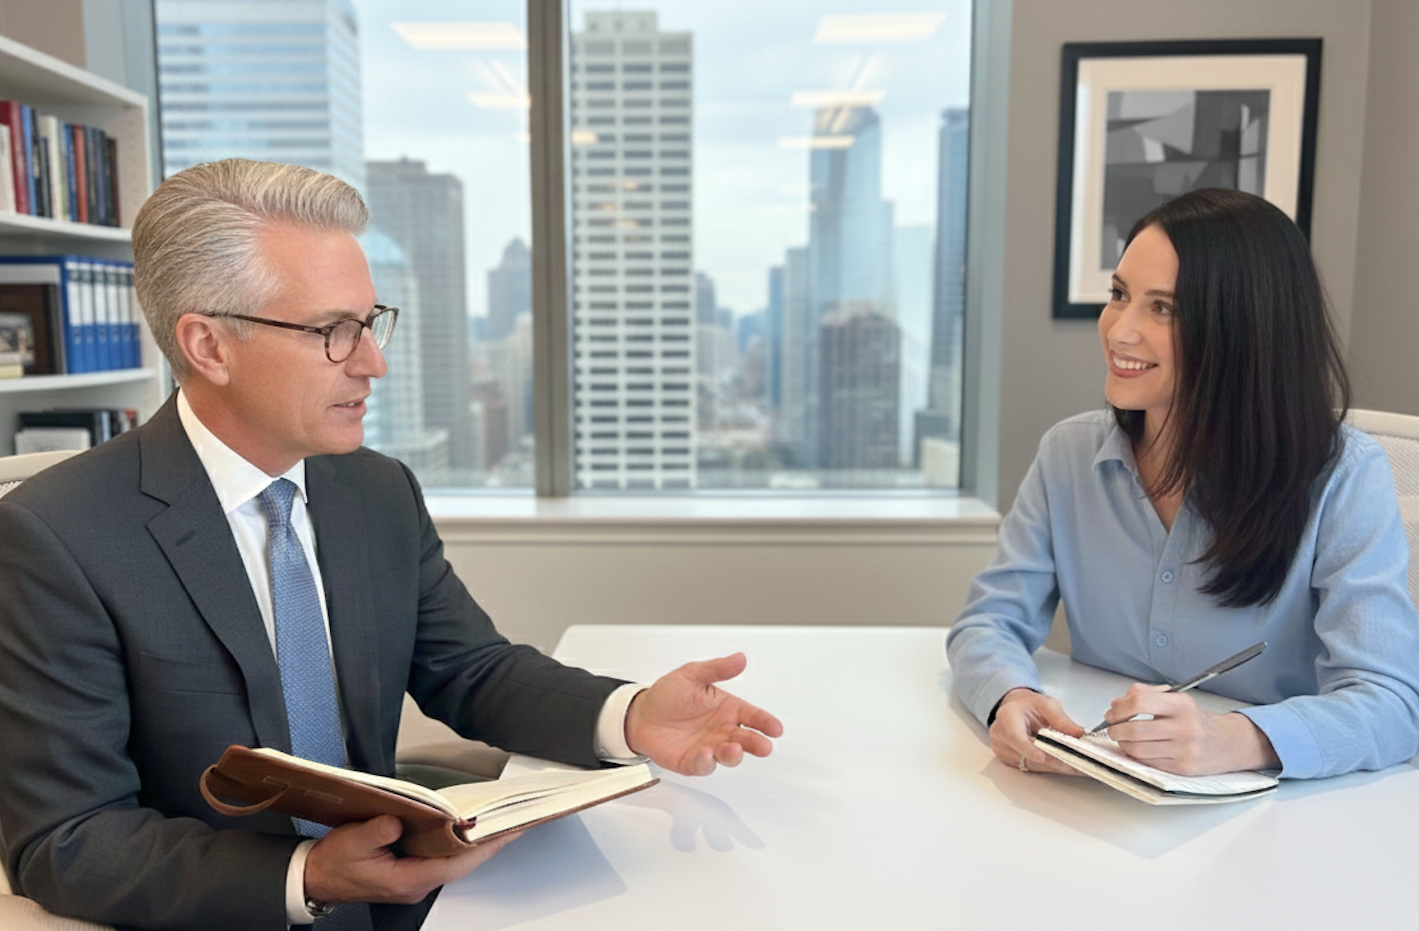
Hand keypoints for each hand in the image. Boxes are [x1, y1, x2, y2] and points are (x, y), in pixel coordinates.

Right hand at [303, 815, 520, 905]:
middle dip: (488, 844)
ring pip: (454, 861)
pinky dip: (458, 843)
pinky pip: (442, 857)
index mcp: (406, 880)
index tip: (504, 832)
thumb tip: (398, 820)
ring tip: (498, 822)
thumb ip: (375, 831)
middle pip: (461, 863)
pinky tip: (466, 827)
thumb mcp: (351, 842)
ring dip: (475, 843)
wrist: (315, 878)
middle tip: (514, 822)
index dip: (481, 848)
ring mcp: (414, 878)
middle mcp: (416, 883)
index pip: (454, 864)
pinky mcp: (411, 870)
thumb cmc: (333, 863)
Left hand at [625, 653, 783, 775]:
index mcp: (726, 708)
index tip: (776, 728)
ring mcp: (709, 747)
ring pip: (728, 756)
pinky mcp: (692, 762)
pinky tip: (706, 753)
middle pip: (746, 740)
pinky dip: (706, 762)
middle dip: (756, 744)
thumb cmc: (668, 695)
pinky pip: (702, 765)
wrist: (639, 714)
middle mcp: (721, 730)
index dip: (765, 722)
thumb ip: (716, 669)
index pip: (752, 716)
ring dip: (733, 755)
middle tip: (764, 746)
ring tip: (733, 748)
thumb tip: (740, 658)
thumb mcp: (692, 675)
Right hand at [989, 687, 1084, 774]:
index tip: (1044, 758)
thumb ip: (1060, 718)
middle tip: (1078, 765)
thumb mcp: (1046, 704)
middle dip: (1054, 761)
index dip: (1030, 750)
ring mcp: (1002, 750)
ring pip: (1030, 765)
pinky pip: (1030, 767)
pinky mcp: (1008, 760)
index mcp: (1006, 717)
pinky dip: (1048, 768)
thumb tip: (1077, 733)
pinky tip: (1065, 766)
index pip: (1016, 737)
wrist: (1015, 710)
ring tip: (1078, 767)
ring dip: (1054, 767)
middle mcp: (1000, 735)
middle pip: (1026, 755)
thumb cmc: (1029, 706)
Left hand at [1102, 684, 1280, 774]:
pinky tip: (1138, 749)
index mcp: (1181, 705)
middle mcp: (1184, 727)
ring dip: (1123, 745)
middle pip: (1135, 730)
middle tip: (1113, 728)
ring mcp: (1184, 750)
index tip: (1112, 713)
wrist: (1229, 743)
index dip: (1119, 709)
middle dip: (1115, 730)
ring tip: (1124, 739)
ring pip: (1138, 750)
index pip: (1140, 702)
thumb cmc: (1197, 720)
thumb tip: (1115, 704)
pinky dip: (1137, 756)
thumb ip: (1145, 695)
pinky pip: (1148, 763)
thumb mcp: (1176, 699)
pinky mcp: (1182, 768)